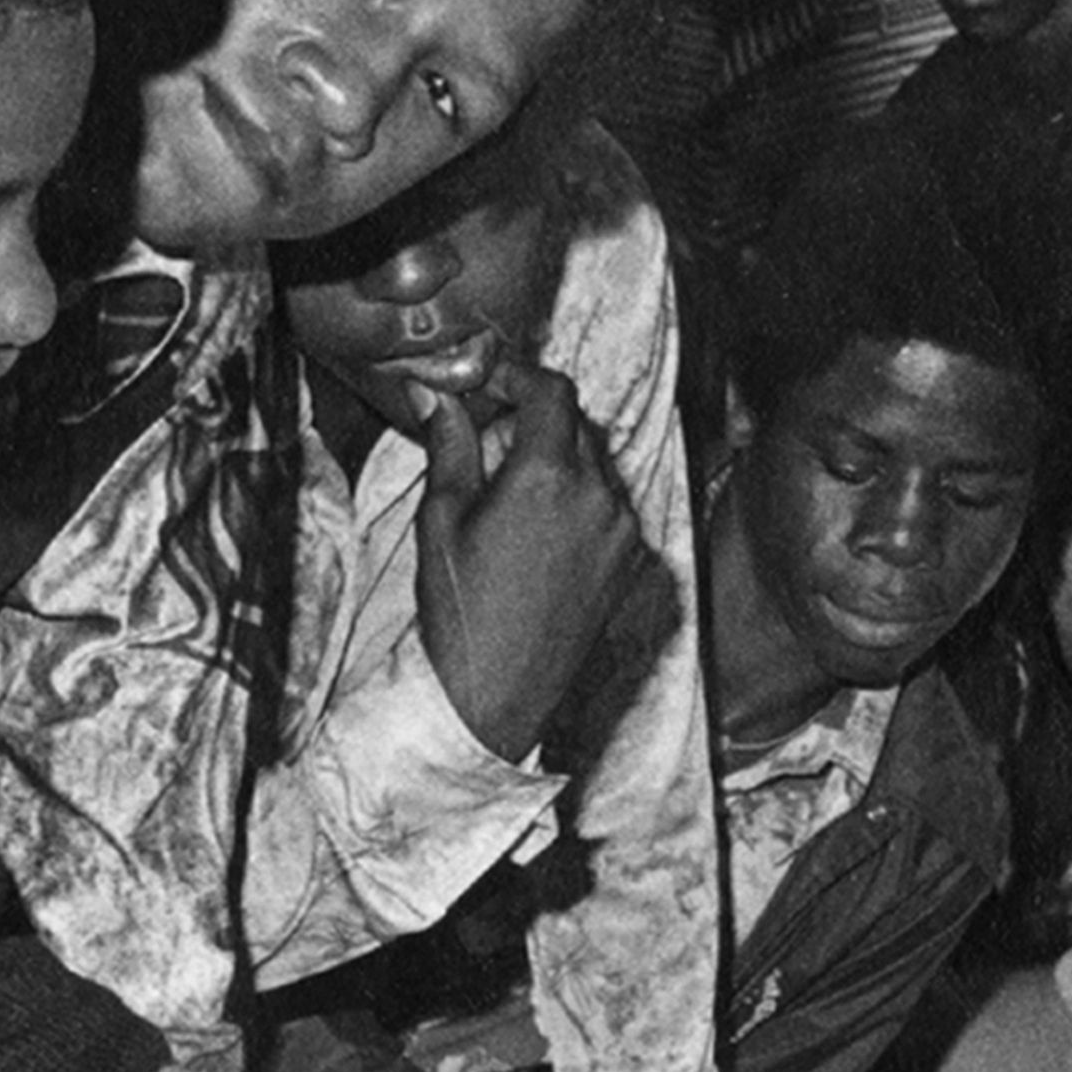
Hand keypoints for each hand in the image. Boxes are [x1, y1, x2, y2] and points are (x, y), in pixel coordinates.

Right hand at [412, 363, 648, 763]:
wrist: (494, 694)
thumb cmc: (460, 611)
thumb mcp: (442, 519)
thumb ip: (450, 446)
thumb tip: (440, 398)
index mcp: (548, 476)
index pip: (552, 391)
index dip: (520, 377)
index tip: (491, 384)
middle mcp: (598, 496)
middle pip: (576, 424)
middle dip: (535, 420)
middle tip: (489, 440)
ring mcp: (622, 531)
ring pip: (597, 465)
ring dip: (559, 460)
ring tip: (511, 494)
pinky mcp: (631, 562)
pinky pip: (610, 507)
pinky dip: (580, 499)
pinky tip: (539, 531)